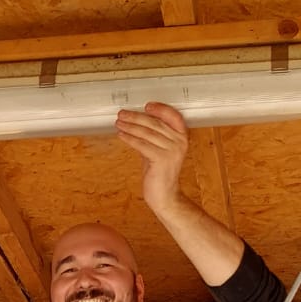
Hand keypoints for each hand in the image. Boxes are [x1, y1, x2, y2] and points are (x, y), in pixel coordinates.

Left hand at [115, 101, 188, 216]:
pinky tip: (121, 135)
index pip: (173, 116)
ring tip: (118, 123)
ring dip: (130, 126)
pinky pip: (142, 145)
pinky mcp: (161, 159)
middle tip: (122, 114)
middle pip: (155, 123)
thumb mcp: (159, 149)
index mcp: (182, 137)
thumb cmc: (160, 173)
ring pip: (147, 133)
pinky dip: (129, 138)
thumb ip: (153, 136)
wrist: (165, 195)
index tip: (146, 106)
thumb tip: (136, 121)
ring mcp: (172, 151)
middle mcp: (179, 142)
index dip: (160, 109)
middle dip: (136, 117)